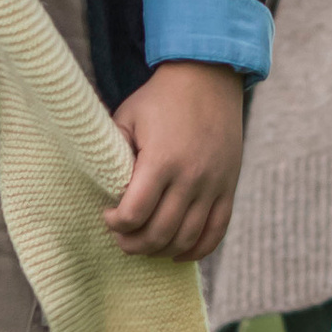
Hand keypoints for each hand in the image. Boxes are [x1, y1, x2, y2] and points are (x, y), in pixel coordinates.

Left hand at [105, 61, 244, 262]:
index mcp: (162, 160)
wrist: (208, 78)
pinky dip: (196, 250)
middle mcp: (191, 177)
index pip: (134, 213)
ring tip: (145, 243)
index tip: (108, 215)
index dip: (116, 223)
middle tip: (122, 237)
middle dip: (134, 243)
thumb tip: (102, 188)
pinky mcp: (228, 187)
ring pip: (187, 239)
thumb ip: (113, 154)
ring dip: (161, 251)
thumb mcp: (127, 118)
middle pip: (159, 233)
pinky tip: (177, 253)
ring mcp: (213, 185)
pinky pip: (216, 232)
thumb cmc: (160, 99)